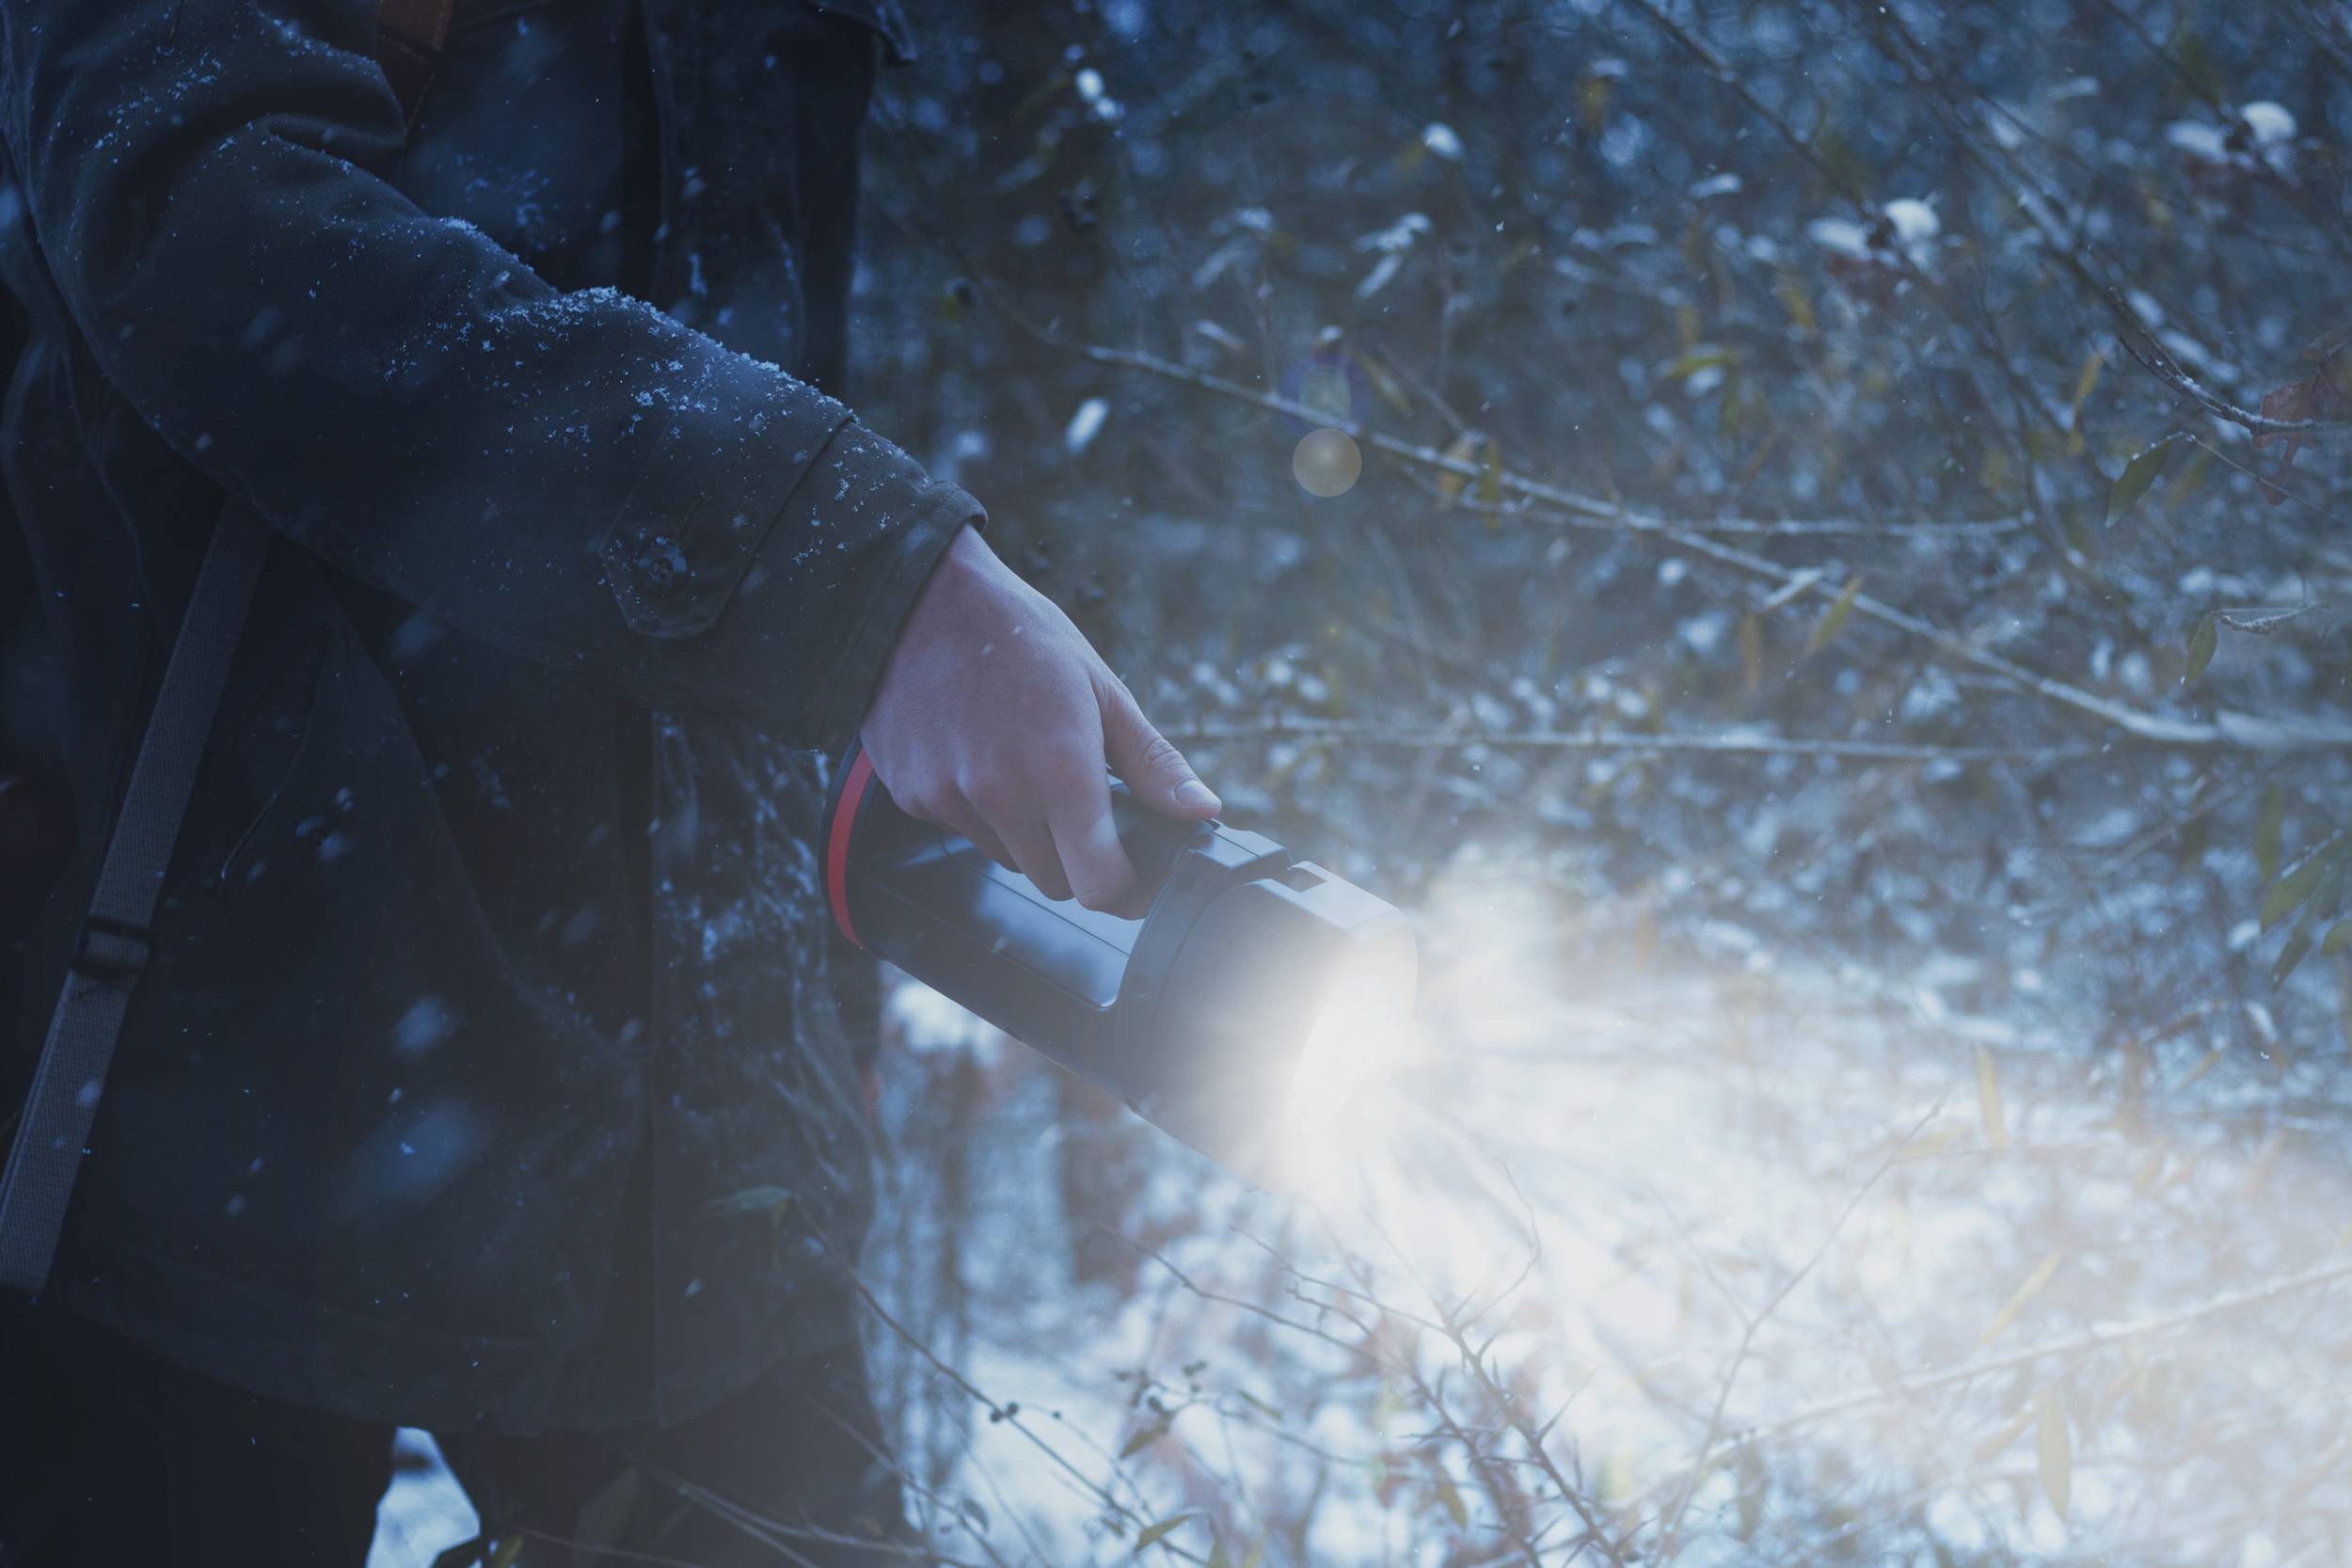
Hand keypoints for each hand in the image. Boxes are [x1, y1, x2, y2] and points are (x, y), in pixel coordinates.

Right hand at [859, 526, 1220, 914]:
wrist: (917, 599)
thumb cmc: (1017, 633)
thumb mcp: (1100, 687)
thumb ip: (1153, 762)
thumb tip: (1203, 811)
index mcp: (1059, 769)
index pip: (1100, 884)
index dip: (1125, 891)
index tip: (1134, 879)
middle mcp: (1000, 794)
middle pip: (1055, 882)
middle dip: (1078, 860)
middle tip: (1082, 808)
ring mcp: (949, 799)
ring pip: (1009, 859)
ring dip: (1028, 835)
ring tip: (1023, 764)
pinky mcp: (912, 796)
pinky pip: (963, 831)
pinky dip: (980, 811)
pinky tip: (978, 754)